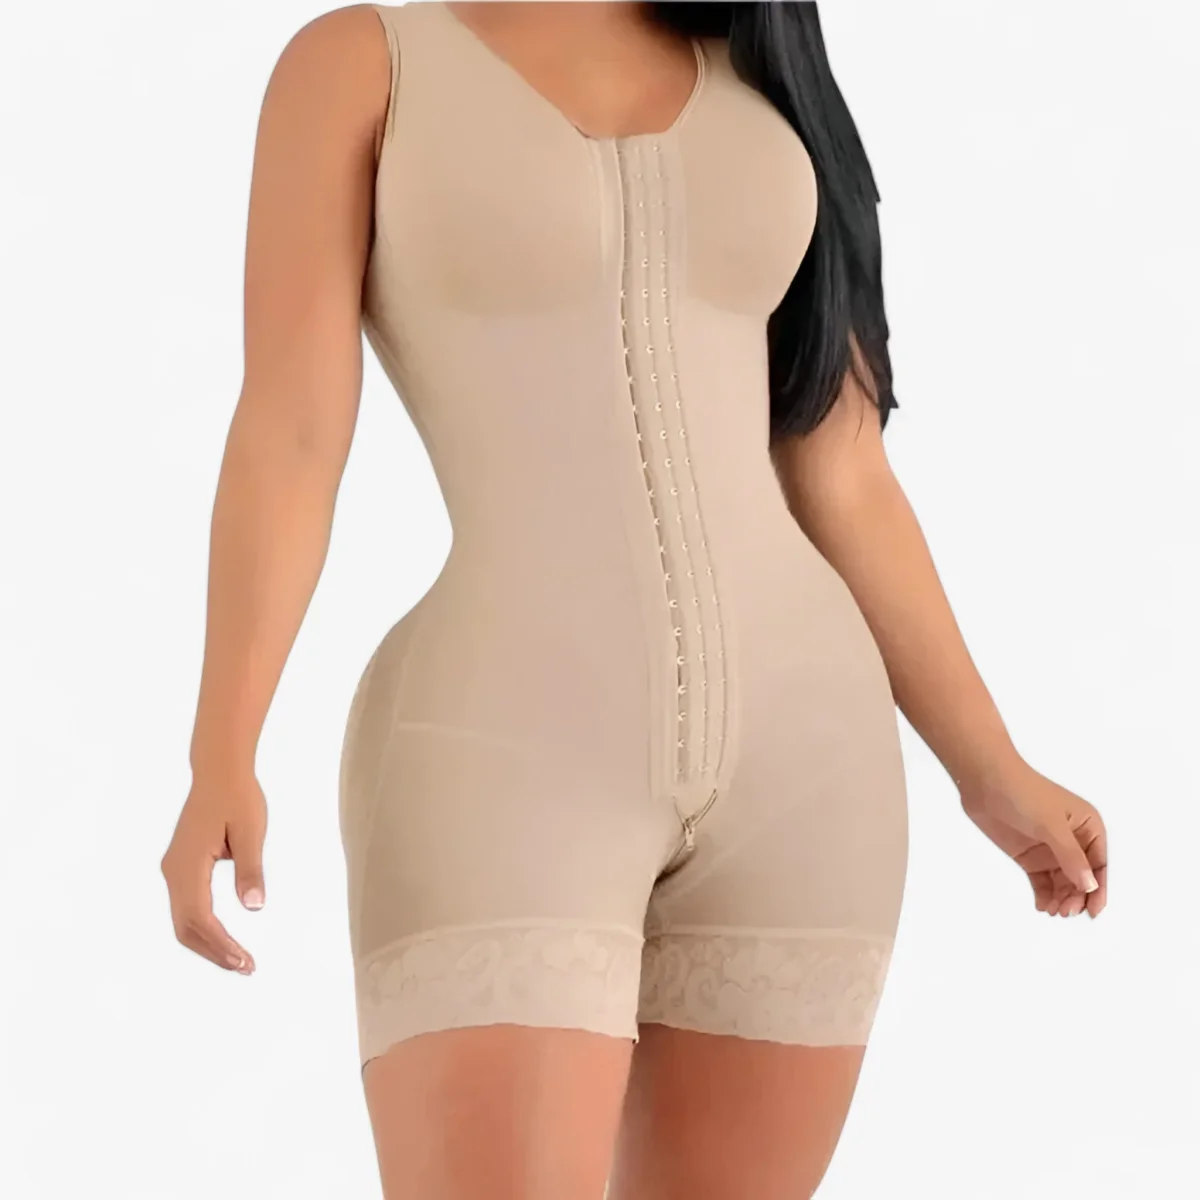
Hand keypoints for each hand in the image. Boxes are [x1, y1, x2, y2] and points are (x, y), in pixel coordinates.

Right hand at [160, 770, 267, 972]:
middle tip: (246, 968)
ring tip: (240, 960)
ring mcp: (174, 870)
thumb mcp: (251, 832)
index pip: (199, 916)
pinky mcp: (181, 867)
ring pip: (183, 920)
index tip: (244, 960)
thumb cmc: (238, 797)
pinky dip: (204, 928)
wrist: (219, 771)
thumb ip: (250, 870)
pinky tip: (225, 938)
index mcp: (187, 864)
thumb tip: (254, 908)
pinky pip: (187, 906)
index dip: (220, 943)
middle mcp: (173, 871)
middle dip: (214, 952)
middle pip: (185, 927)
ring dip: (208, 943)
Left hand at [959, 758, 1106, 918]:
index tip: (1093, 912)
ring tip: (1052, 911)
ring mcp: (1050, 849)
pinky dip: (1044, 895)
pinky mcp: (1029, 855)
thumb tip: (1090, 886)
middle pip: (1081, 877)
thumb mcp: (1050, 824)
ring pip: (1062, 882)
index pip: (1099, 864)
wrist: (984, 781)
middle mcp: (1072, 840)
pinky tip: (1042, 906)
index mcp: (1087, 826)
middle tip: (1065, 913)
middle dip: (1076, 897)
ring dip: (1060, 899)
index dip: (1098, 889)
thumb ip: (1070, 856)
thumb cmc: (1023, 792)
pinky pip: (1042, 881)